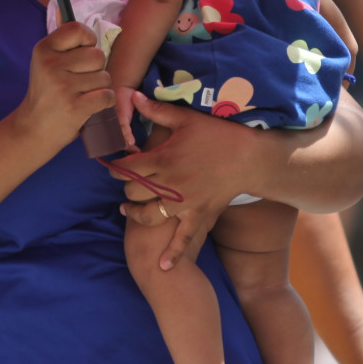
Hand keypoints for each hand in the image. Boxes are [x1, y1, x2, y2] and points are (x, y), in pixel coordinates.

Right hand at [9, 22, 113, 154]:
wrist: (33, 129)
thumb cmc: (46, 94)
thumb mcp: (45, 63)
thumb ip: (61, 43)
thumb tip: (63, 12)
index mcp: (43, 50)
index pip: (77, 29)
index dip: (88, 40)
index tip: (83, 52)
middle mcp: (51, 65)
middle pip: (97, 55)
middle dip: (96, 69)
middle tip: (80, 81)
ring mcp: (63, 86)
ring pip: (104, 77)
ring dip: (99, 87)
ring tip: (81, 95)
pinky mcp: (75, 106)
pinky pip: (107, 96)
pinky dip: (105, 102)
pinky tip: (90, 105)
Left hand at [112, 96, 268, 269]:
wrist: (250, 158)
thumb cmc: (219, 135)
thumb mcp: (187, 119)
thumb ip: (157, 111)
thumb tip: (133, 96)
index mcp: (164, 159)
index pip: (128, 167)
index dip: (115, 166)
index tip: (112, 164)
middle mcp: (169, 184)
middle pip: (133, 192)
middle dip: (125, 187)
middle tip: (125, 181)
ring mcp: (183, 204)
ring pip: (148, 215)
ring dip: (135, 213)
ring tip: (127, 209)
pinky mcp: (198, 216)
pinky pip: (183, 239)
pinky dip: (172, 254)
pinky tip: (162, 267)